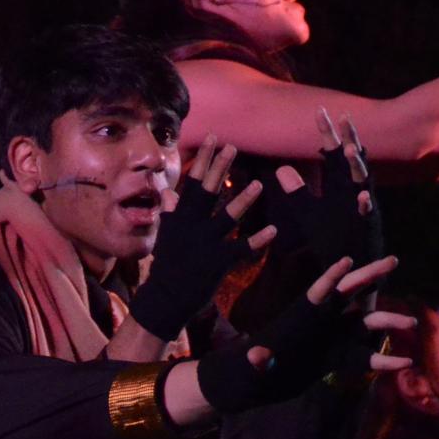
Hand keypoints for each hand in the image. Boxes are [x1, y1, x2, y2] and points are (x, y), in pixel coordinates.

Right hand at [128, 137, 271, 343]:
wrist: (165, 299)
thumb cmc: (166, 266)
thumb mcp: (165, 236)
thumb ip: (170, 212)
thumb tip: (168, 190)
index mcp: (179, 218)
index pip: (193, 182)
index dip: (204, 160)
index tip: (212, 139)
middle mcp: (192, 227)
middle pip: (208, 192)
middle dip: (220, 169)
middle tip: (232, 147)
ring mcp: (205, 244)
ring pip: (227, 218)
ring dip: (242, 201)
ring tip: (258, 185)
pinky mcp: (218, 262)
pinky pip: (241, 249)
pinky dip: (257, 241)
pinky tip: (273, 230)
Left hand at [195, 255, 414, 413]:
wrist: (251, 384)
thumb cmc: (246, 369)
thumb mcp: (251, 365)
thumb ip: (258, 359)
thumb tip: (254, 357)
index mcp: (298, 317)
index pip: (316, 293)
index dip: (330, 277)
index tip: (346, 259)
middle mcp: (319, 323)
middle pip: (348, 295)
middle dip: (369, 277)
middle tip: (393, 259)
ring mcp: (331, 340)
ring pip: (365, 326)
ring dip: (388, 322)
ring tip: (412, 323)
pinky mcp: (338, 359)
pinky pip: (366, 359)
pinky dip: (384, 361)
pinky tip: (406, 363)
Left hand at [265, 108, 382, 270]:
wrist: (348, 271)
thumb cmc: (331, 239)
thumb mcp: (309, 213)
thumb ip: (297, 191)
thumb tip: (281, 169)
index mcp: (338, 187)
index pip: (331, 155)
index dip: (327, 134)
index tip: (319, 112)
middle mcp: (352, 192)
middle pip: (351, 162)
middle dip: (348, 140)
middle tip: (344, 117)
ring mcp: (362, 208)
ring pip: (363, 183)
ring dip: (357, 167)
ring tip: (350, 150)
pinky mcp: (367, 228)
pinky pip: (367, 215)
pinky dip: (365, 205)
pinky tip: (362, 196)